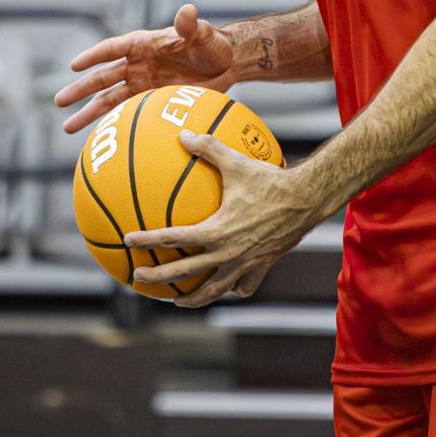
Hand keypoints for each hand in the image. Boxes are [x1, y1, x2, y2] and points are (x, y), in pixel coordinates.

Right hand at [55, 4, 238, 133]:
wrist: (225, 64)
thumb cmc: (212, 45)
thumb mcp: (203, 36)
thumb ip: (191, 27)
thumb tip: (187, 11)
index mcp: (143, 44)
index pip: (113, 49)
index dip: (94, 56)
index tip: (74, 65)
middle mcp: (137, 64)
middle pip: (103, 77)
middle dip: (81, 89)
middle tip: (59, 101)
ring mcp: (141, 83)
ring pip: (109, 99)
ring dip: (88, 111)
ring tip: (67, 127)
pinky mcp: (150, 100)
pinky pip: (125, 111)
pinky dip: (111, 121)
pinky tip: (96, 135)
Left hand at [123, 131, 330, 308]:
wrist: (307, 200)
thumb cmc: (271, 180)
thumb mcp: (237, 162)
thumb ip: (208, 148)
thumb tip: (183, 134)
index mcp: (215, 231)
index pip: (172, 238)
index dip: (147, 240)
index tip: (128, 241)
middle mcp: (226, 253)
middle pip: (184, 273)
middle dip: (158, 278)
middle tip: (138, 278)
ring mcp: (244, 264)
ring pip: (212, 290)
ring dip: (191, 298)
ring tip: (176, 302)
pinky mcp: (261, 266)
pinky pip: (243, 285)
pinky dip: (232, 289)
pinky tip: (226, 286)